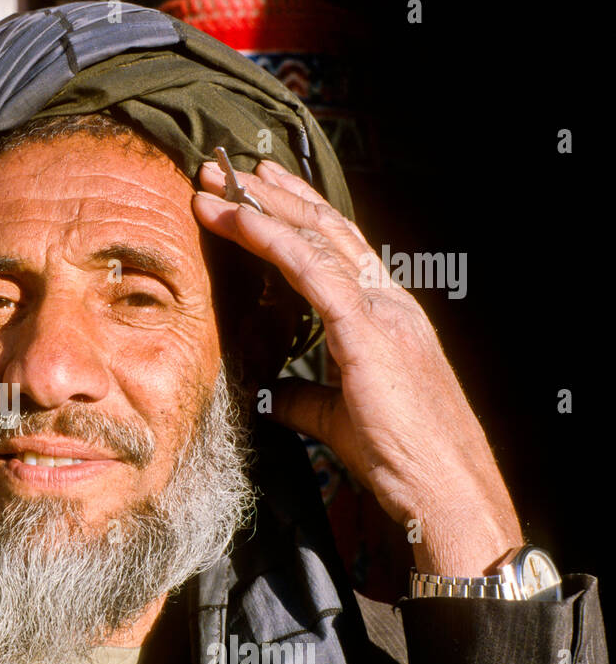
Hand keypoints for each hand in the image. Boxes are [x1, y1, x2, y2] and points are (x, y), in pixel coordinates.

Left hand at [192, 159, 521, 576]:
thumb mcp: (337, 420)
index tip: (258, 192)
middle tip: (227, 170)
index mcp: (386, 318)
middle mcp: (388, 303)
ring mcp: (382, 312)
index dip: (296, 217)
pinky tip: (240, 219)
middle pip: (325, 232)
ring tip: (219, 182)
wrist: (444, 493)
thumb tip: (270, 393)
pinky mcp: (368, 332)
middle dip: (274, 197)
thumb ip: (303, 398)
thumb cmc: (401, 462)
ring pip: (316, 240)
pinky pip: (311, 271)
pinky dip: (272, 239)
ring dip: (262, 207)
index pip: (336, 251)